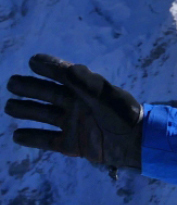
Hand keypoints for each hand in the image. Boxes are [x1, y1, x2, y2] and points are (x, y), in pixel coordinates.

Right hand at [5, 54, 142, 169]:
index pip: (63, 75)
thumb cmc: (124, 115)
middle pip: (47, 94)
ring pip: (43, 115)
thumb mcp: (107, 97)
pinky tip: (17, 135)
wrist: (135, 144)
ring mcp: (72, 124)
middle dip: (29, 88)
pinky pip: (46, 140)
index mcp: (86, 90)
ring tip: (10, 106)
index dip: (48, 67)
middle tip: (12, 83)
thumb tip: (67, 68)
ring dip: (26, 110)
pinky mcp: (70, 144)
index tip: (32, 60)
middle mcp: (76, 105)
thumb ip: (86, 84)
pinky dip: (32, 138)